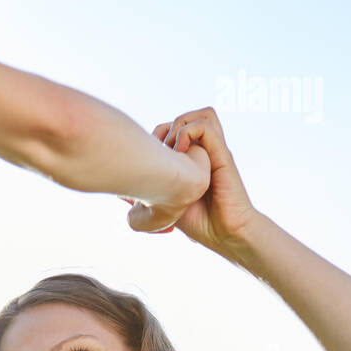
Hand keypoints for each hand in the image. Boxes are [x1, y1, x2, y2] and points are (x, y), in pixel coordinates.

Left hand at [125, 106, 257, 251]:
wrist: (226, 235)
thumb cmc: (200, 224)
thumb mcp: (168, 207)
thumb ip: (152, 196)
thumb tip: (125, 194)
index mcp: (195, 161)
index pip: (179, 128)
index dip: (160, 135)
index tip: (150, 156)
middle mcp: (206, 153)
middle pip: (190, 117)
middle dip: (168, 128)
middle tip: (159, 152)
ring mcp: (215, 153)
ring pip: (203, 114)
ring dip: (182, 125)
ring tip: (172, 149)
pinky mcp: (222, 156)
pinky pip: (206, 126)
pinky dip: (188, 132)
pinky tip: (180, 153)